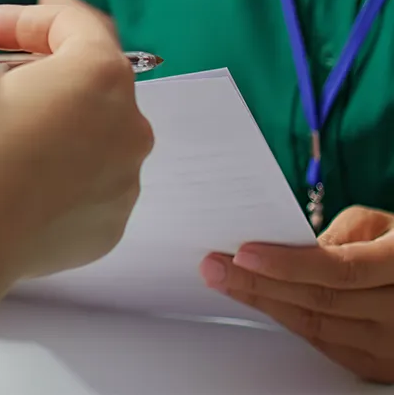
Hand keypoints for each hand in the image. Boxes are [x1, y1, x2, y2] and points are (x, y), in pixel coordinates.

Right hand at [0, 6, 152, 394]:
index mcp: (98, 76)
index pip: (74, 24)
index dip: (26, 20)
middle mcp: (129, 125)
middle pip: (88, 78)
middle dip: (41, 71)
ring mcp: (126, 180)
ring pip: (92, 132)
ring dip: (54, 122)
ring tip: (4, 134)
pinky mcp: (112, 223)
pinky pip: (90, 181)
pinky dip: (61, 170)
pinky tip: (18, 178)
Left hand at [201, 206, 393, 382]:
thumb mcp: (379, 224)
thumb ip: (337, 234)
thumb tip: (288, 248)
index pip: (340, 270)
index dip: (288, 264)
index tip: (243, 254)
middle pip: (320, 301)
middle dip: (259, 283)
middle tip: (213, 266)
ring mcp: (392, 346)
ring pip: (315, 326)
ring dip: (263, 303)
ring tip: (224, 281)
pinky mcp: (376, 364)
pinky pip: (322, 344)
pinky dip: (285, 319)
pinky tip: (257, 302)